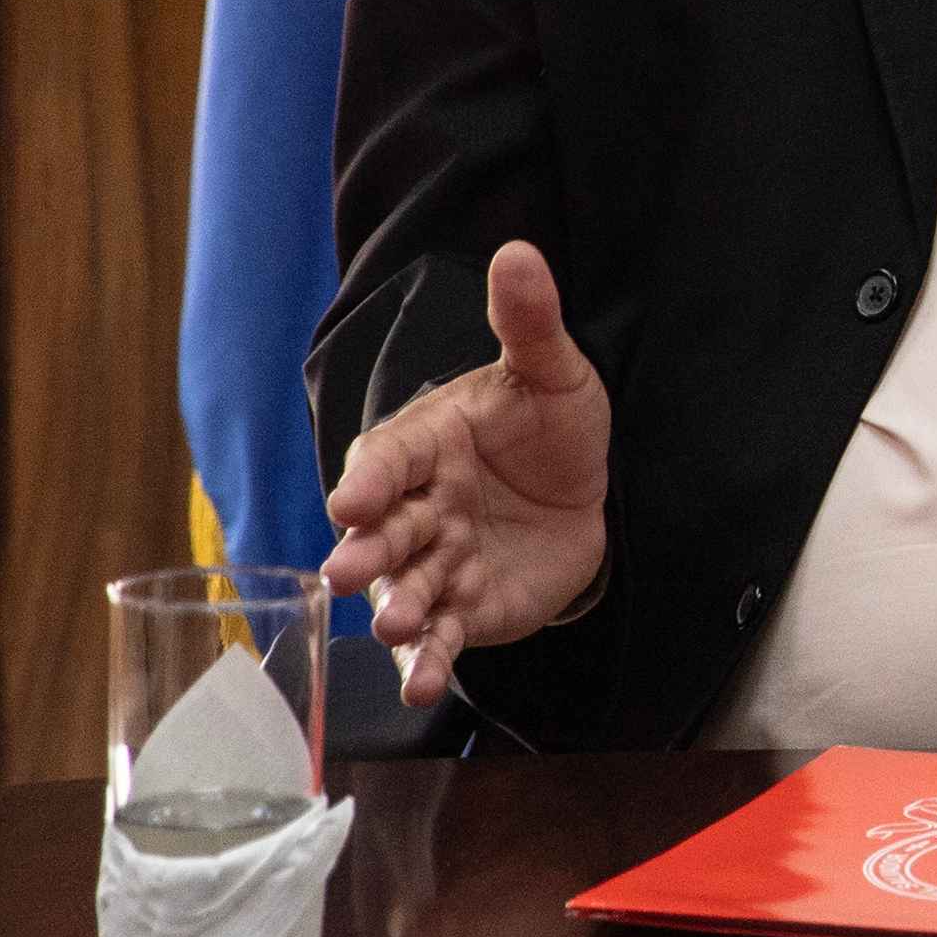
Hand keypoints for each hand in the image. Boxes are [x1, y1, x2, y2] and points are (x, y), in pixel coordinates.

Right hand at [320, 240, 612, 705]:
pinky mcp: (465, 611)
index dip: (369, 479)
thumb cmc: (550, 427)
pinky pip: (440, 639)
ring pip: (405, 588)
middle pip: (383, 531)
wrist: (588, 492)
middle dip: (364, 551)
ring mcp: (438, 563)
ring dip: (397, 609)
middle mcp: (418, 507)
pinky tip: (423, 684)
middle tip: (348, 572)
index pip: (388, 459)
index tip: (351, 500)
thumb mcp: (551, 371)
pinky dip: (426, 663)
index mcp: (427, 444)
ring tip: (396, 625)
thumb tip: (519, 252)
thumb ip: (528, 322)